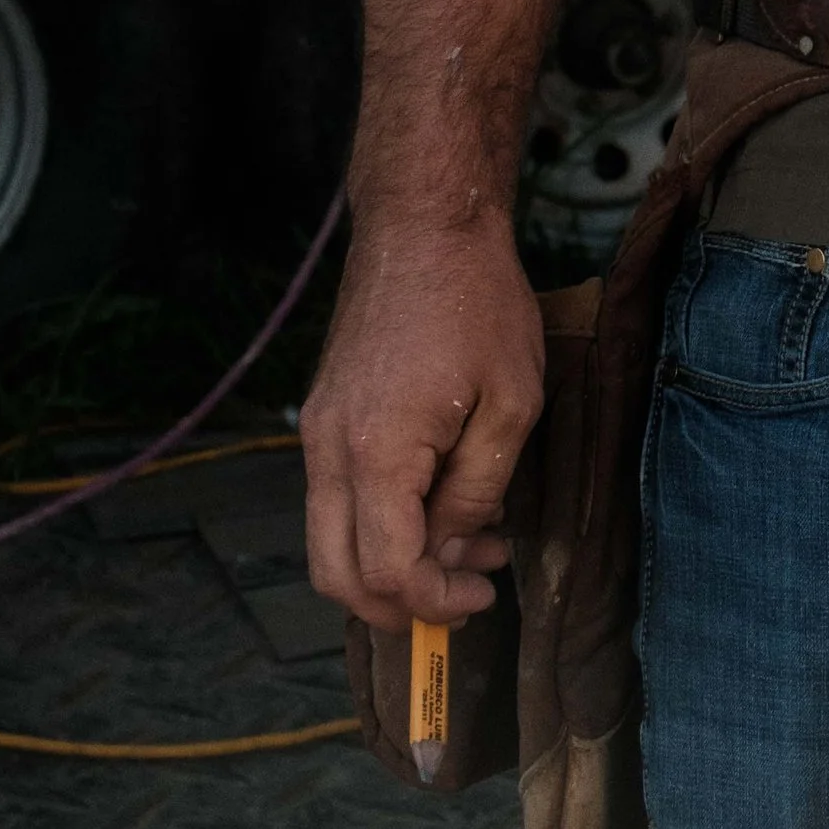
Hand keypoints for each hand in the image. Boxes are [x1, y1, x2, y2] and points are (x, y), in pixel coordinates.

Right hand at [301, 208, 543, 630]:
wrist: (422, 223)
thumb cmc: (477, 302)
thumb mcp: (511, 401)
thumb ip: (478, 488)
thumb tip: (453, 545)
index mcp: (376, 451)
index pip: (388, 571)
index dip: (435, 600)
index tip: (484, 594)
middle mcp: (329, 449)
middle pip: (337, 573)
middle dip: (400, 605)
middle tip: (465, 592)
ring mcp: (318, 432)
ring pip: (330, 540)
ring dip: (393, 564)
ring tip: (471, 543)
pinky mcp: (324, 416)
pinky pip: (336, 499)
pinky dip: (380, 523)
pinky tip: (442, 503)